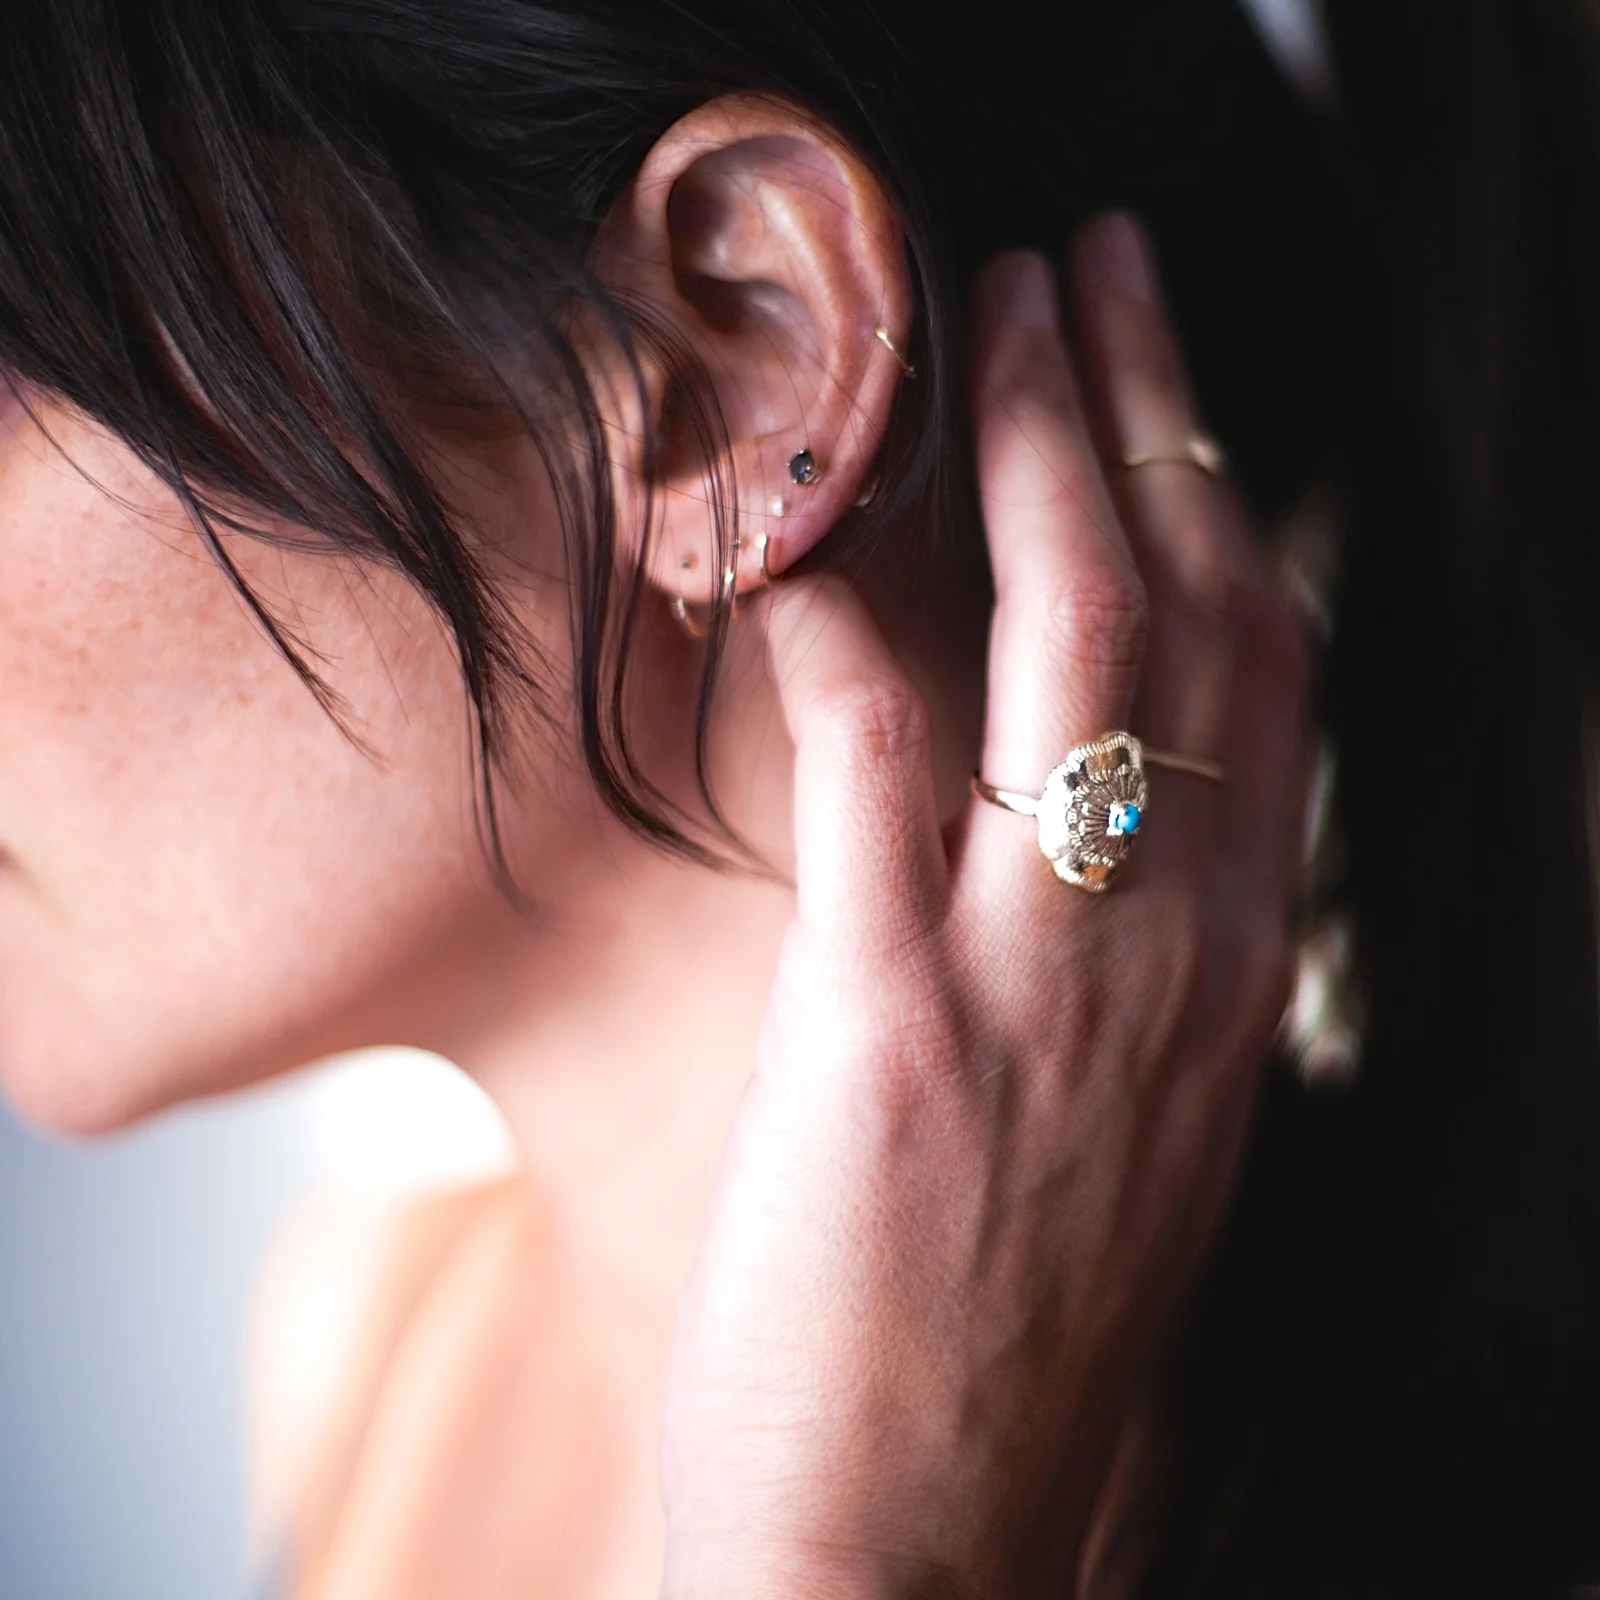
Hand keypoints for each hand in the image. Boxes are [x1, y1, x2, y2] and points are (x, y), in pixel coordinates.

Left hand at [658, 216, 1306, 1599]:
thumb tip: (1047, 801)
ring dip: (1032, 462)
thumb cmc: (1000, 1329)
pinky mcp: (903, 1033)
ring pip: (1078, 658)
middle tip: (1087, 271)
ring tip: (981, 322)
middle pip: (1190, 616)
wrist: (922, 1549)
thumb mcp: (1106, 1121)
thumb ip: (1105, 953)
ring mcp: (1051, 985)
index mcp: (1225, 970)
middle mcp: (1175, 953)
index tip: (1165, 382)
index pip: (1260, 676)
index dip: (1218, 499)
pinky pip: (882, 780)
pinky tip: (799, 545)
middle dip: (1143, 414)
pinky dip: (844, 640)